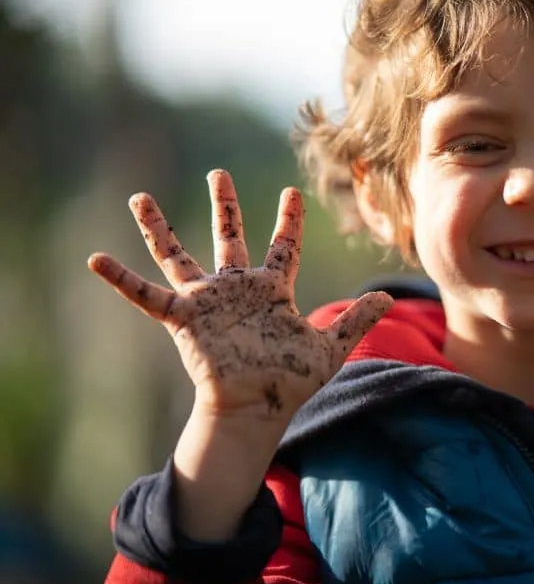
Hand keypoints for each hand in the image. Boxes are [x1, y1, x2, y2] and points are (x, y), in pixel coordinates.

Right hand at [88, 170, 392, 425]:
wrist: (256, 409)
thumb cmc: (290, 382)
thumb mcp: (331, 347)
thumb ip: (357, 319)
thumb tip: (388, 296)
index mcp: (271, 291)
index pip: (281, 246)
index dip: (287, 220)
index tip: (292, 192)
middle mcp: (237, 290)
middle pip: (228, 237)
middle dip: (225, 206)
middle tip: (218, 174)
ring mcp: (207, 302)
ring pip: (178, 255)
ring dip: (159, 228)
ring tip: (139, 198)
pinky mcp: (184, 319)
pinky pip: (147, 296)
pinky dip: (122, 279)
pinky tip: (95, 258)